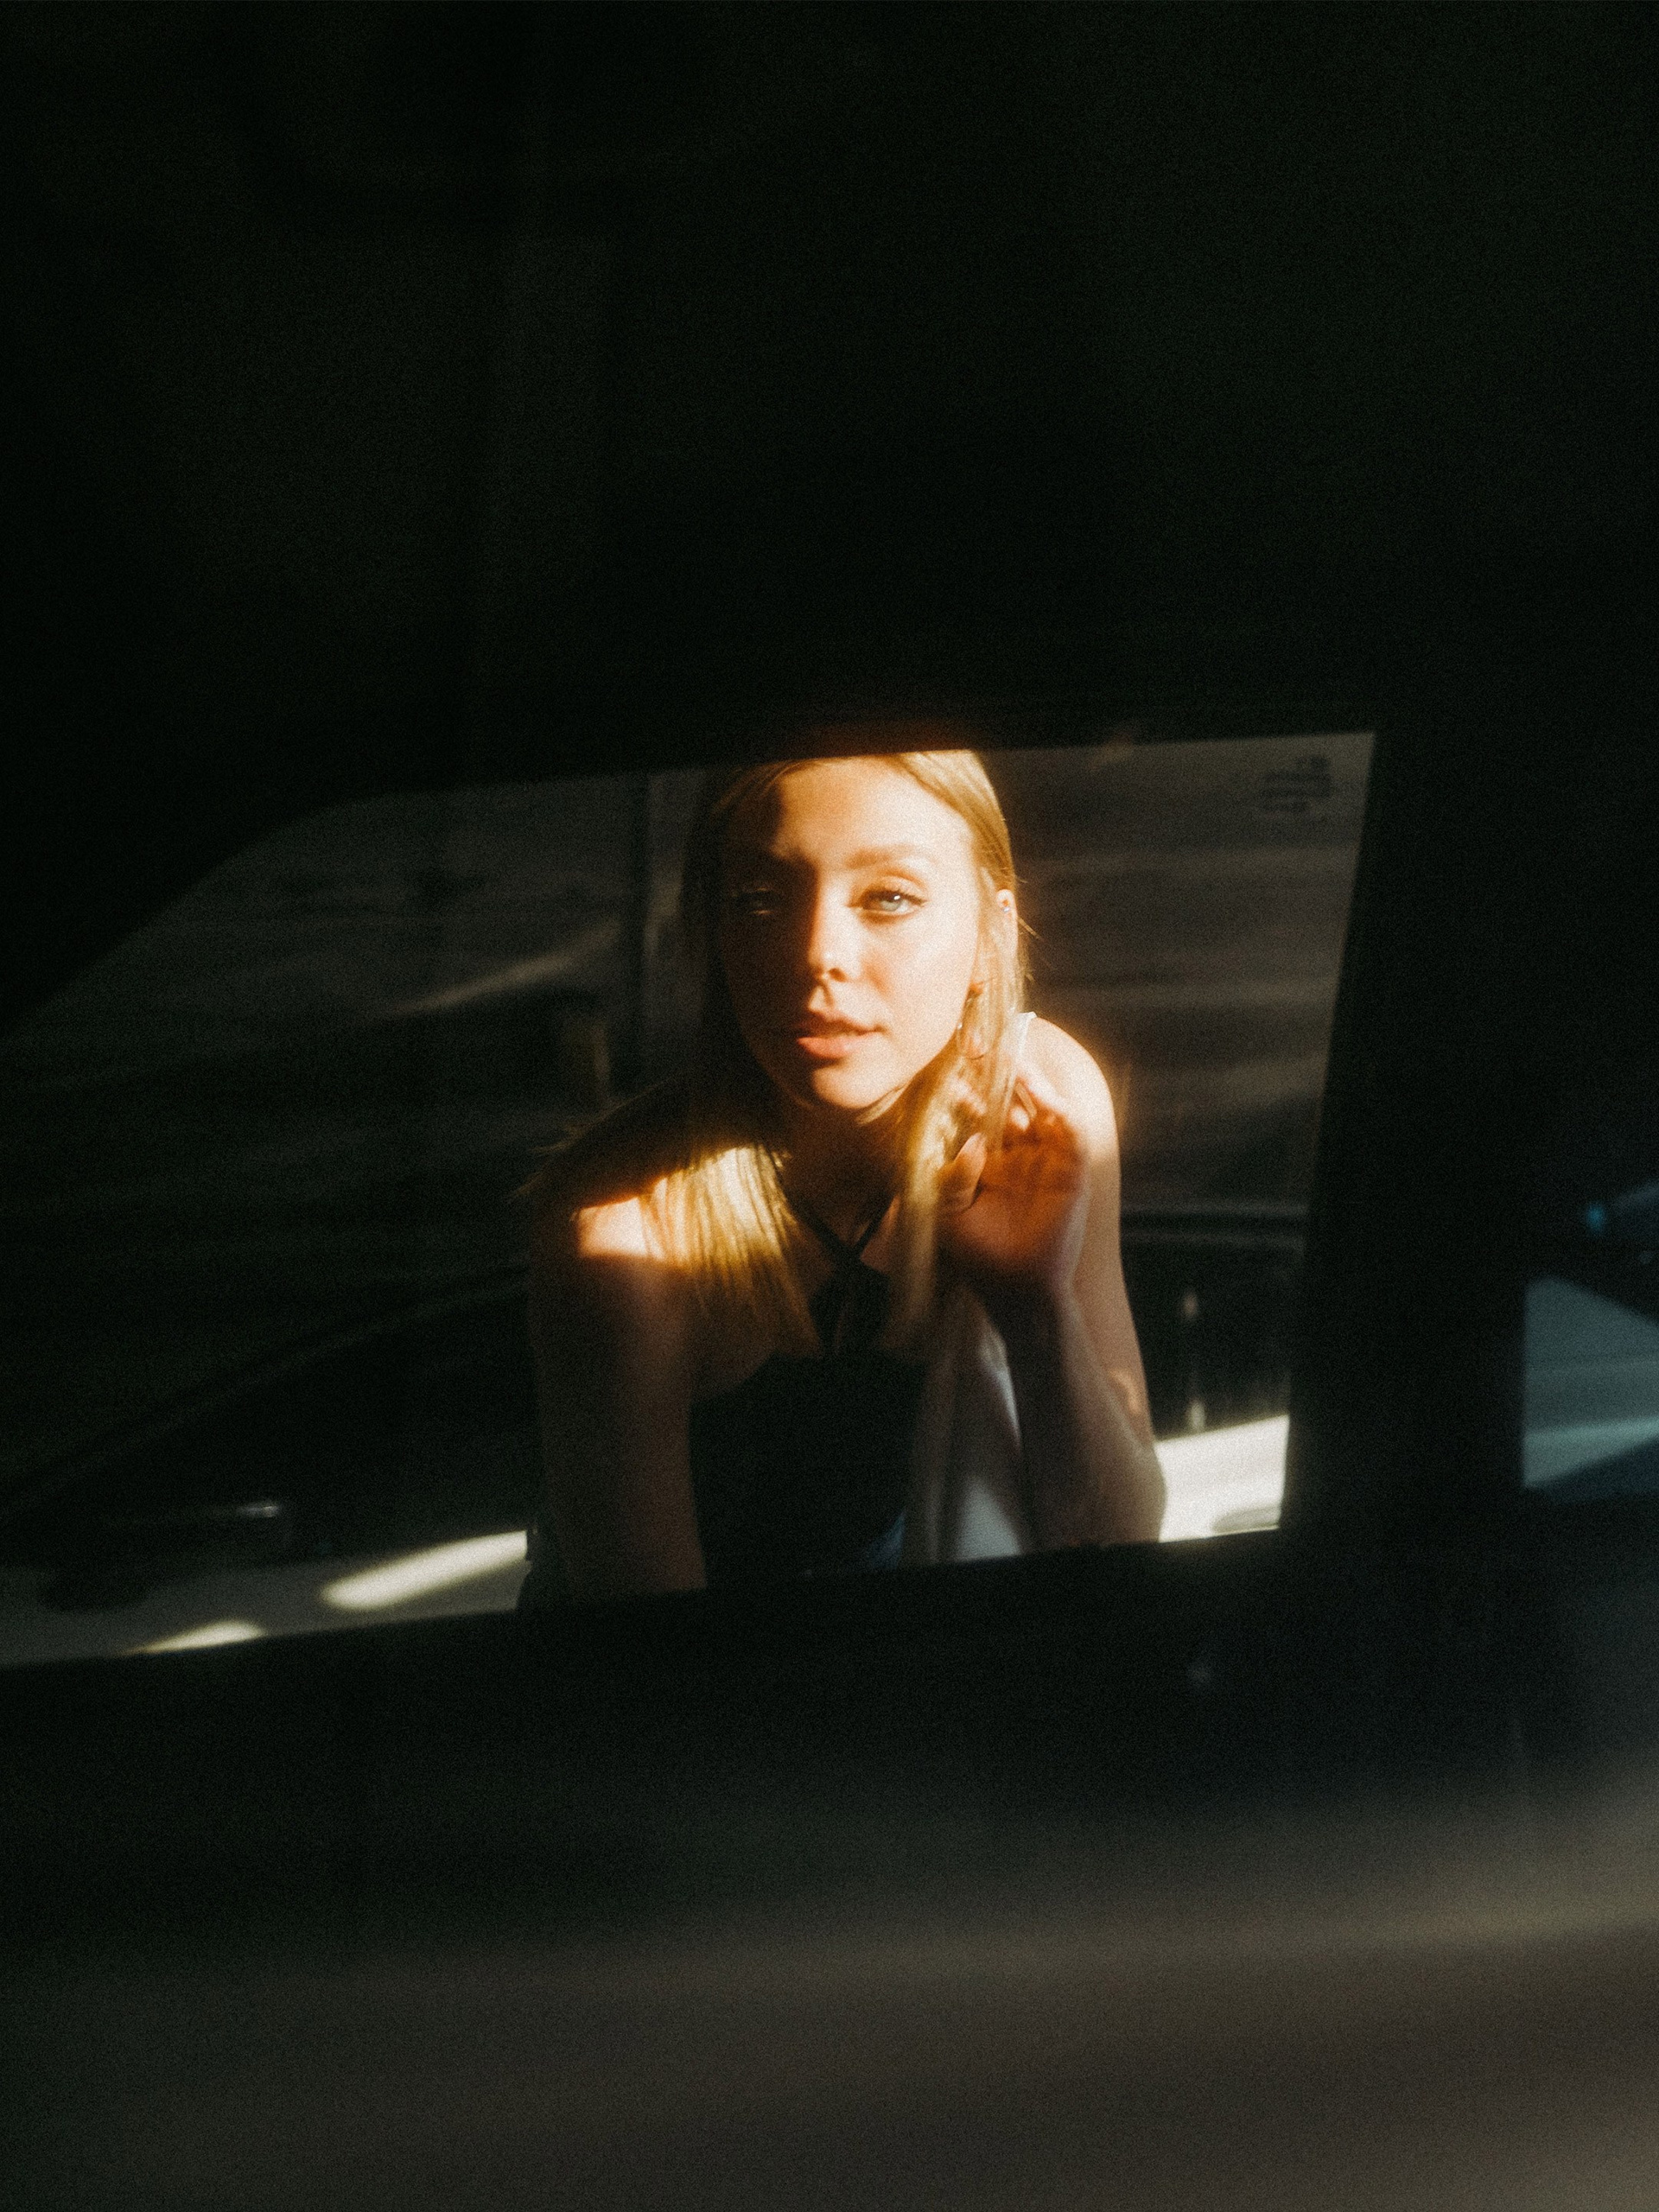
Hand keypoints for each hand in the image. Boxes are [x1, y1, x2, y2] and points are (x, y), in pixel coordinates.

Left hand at [936, 1062, 1090, 1316]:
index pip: (979, 1117)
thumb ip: (952, 1175)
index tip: (947, 1068)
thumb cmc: (978, 1256)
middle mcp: (1020, 1156)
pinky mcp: (1072, 1172)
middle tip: (981, 1046)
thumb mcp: (948, 1213)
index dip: (966, 1092)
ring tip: (1012, 1058)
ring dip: (1030, 1083)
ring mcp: (1047, 1162)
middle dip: (998, 1076)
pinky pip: (1069, 1133)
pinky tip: (1041, 1093)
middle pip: (1012, 1104)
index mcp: (989, 1163)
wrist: (1015, 1288)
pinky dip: (1058, 1110)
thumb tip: (971, 1139)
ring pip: (1041, 1110)